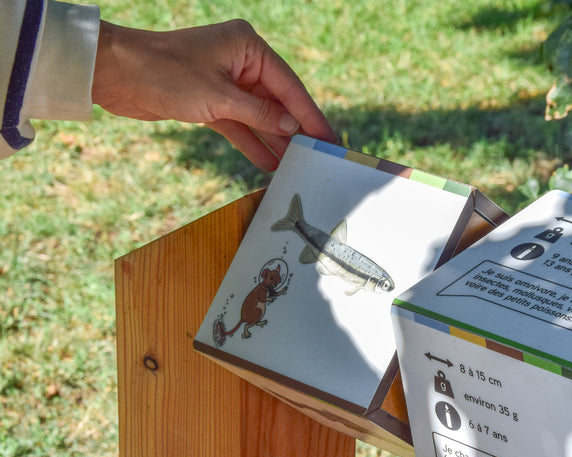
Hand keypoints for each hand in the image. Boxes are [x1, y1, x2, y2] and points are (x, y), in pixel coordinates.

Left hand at [91, 19, 336, 170]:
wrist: (114, 73)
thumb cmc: (165, 73)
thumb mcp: (220, 98)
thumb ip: (260, 114)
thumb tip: (293, 127)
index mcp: (247, 47)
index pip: (288, 86)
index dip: (310, 115)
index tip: (329, 139)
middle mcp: (240, 62)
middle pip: (277, 101)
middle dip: (295, 130)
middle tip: (319, 157)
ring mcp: (225, 82)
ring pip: (259, 116)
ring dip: (275, 141)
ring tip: (297, 166)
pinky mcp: (209, 101)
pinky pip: (239, 124)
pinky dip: (251, 142)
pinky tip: (268, 162)